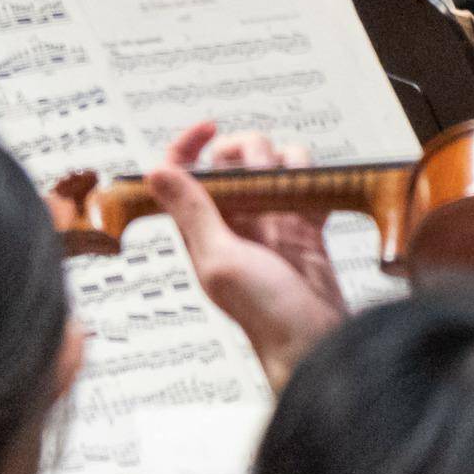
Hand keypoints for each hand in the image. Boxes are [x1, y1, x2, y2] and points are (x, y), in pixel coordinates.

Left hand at [142, 123, 349, 382]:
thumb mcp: (220, 261)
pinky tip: (316, 197)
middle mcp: (232, 220)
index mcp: (199, 227)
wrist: (317, 345)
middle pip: (233, 158)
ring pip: (274, 164)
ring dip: (286, 165)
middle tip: (265, 179)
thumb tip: (156, 171)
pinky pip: (307, 186)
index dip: (189, 143)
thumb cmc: (265, 314)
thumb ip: (193, 214)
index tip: (212, 128)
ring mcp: (270, 222)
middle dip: (249, 153)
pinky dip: (313, 182)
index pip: (182, 170)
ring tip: (293, 193)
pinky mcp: (305, 229)